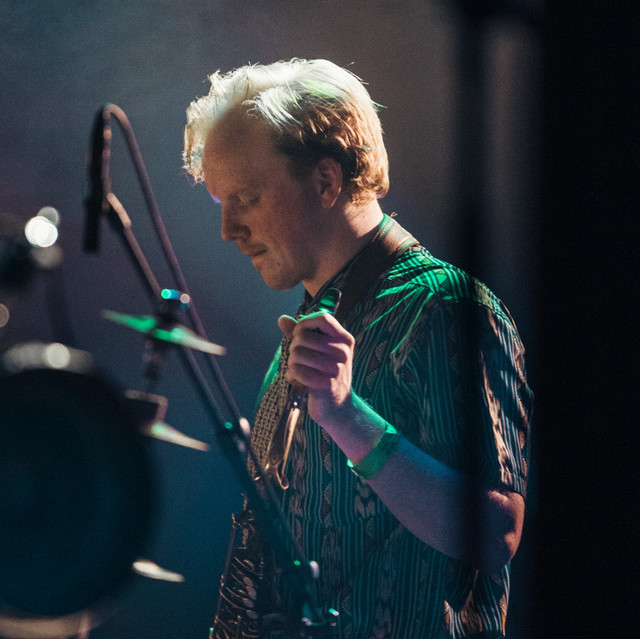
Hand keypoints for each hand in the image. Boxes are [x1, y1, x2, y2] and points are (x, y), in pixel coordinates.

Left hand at [277, 310, 354, 429]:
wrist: (338, 408)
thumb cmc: (326, 375)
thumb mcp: (320, 351)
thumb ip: (301, 333)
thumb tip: (282, 319)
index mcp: (344, 340)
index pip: (323, 318)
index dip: (304, 323)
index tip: (298, 334)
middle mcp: (343, 352)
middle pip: (304, 337)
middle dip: (294, 348)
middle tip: (298, 359)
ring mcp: (336, 369)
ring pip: (297, 353)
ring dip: (292, 363)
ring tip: (298, 370)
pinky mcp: (326, 385)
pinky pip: (297, 371)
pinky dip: (292, 376)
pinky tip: (297, 381)